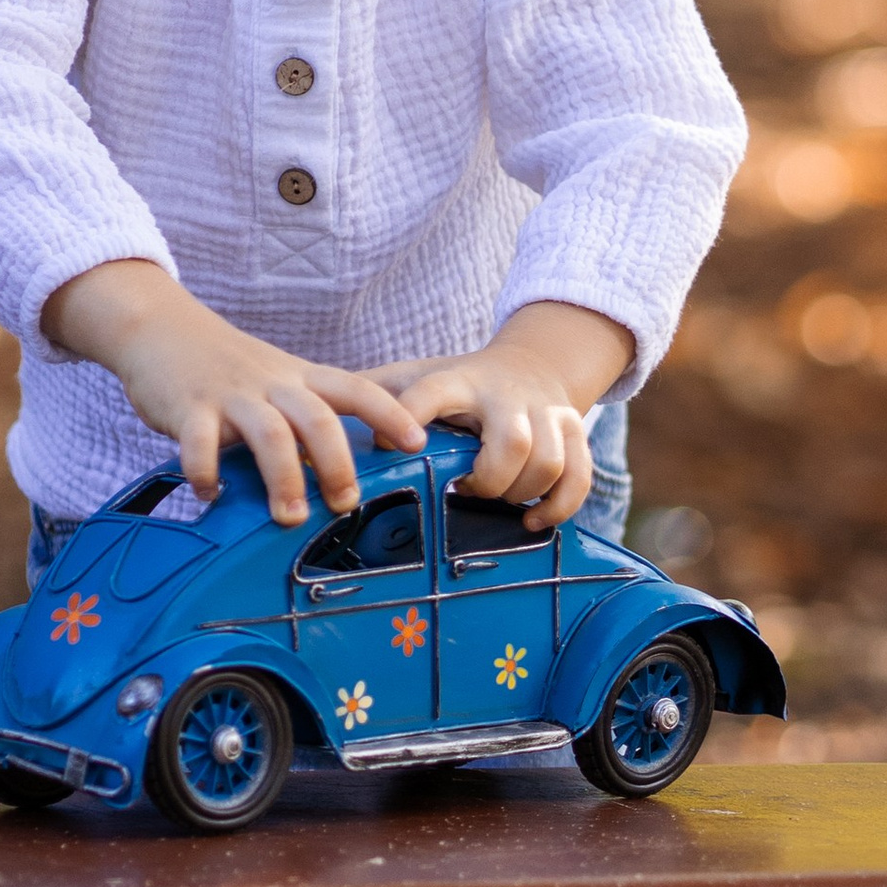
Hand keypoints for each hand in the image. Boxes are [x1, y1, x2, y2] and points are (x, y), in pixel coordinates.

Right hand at [43, 261, 425, 523]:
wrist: (161, 327)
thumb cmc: (226, 366)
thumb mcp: (276, 381)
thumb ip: (306, 418)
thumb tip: (338, 474)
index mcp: (299, 378)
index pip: (356, 389)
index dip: (390, 413)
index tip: (417, 442)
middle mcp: (271, 384)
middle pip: (317, 419)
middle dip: (336, 464)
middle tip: (345, 504)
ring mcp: (231, 395)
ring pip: (268, 434)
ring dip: (283, 478)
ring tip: (289, 516)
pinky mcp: (188, 407)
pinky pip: (199, 443)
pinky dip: (205, 472)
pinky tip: (210, 495)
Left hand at [388, 302, 632, 530]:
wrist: (532, 364)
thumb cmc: (458, 385)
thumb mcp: (413, 378)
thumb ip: (368, 398)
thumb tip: (306, 427)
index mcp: (457, 382)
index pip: (431, 393)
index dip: (412, 418)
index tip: (399, 445)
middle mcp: (507, 395)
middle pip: (514, 441)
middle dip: (492, 478)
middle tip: (467, 489)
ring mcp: (548, 413)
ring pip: (551, 461)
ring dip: (522, 492)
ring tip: (497, 502)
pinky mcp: (576, 432)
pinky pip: (579, 478)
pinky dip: (560, 506)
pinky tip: (531, 522)